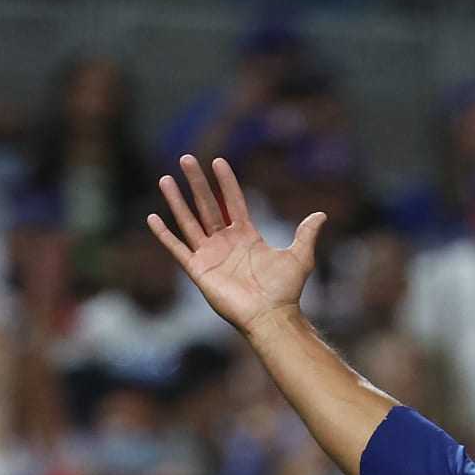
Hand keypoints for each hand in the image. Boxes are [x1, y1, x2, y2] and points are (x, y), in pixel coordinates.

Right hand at [149, 155, 323, 333]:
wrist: (270, 315)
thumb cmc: (285, 290)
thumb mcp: (299, 257)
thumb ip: (306, 234)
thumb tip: (322, 214)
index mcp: (246, 236)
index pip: (233, 202)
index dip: (226, 183)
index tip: (218, 162)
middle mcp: (225, 242)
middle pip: (207, 205)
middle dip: (197, 182)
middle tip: (187, 159)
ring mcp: (210, 254)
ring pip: (189, 221)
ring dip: (177, 201)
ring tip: (166, 179)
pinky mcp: (198, 269)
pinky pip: (177, 248)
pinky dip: (164, 234)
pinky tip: (152, 218)